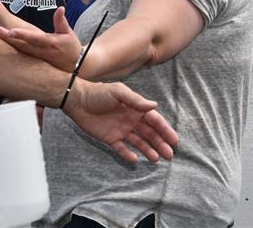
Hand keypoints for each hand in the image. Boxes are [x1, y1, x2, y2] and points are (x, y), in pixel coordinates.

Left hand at [0, 7, 80, 71]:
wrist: (76, 67)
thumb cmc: (71, 48)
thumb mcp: (69, 33)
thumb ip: (61, 21)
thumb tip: (60, 8)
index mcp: (50, 43)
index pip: (34, 38)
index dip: (22, 35)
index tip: (11, 31)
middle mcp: (41, 52)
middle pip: (22, 44)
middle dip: (7, 37)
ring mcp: (36, 59)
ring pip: (19, 51)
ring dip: (6, 43)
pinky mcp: (33, 64)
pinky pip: (20, 56)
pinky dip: (10, 51)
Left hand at [63, 78, 177, 162]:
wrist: (77, 100)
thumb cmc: (98, 93)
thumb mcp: (118, 92)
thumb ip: (136, 100)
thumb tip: (155, 105)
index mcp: (135, 108)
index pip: (154, 120)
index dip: (165, 130)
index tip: (174, 140)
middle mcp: (130, 119)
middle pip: (149, 133)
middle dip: (160, 143)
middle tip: (169, 155)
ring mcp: (121, 129)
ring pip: (138, 142)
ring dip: (148, 150)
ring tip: (156, 159)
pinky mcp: (110, 138)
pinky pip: (121, 148)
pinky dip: (128, 154)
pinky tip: (135, 160)